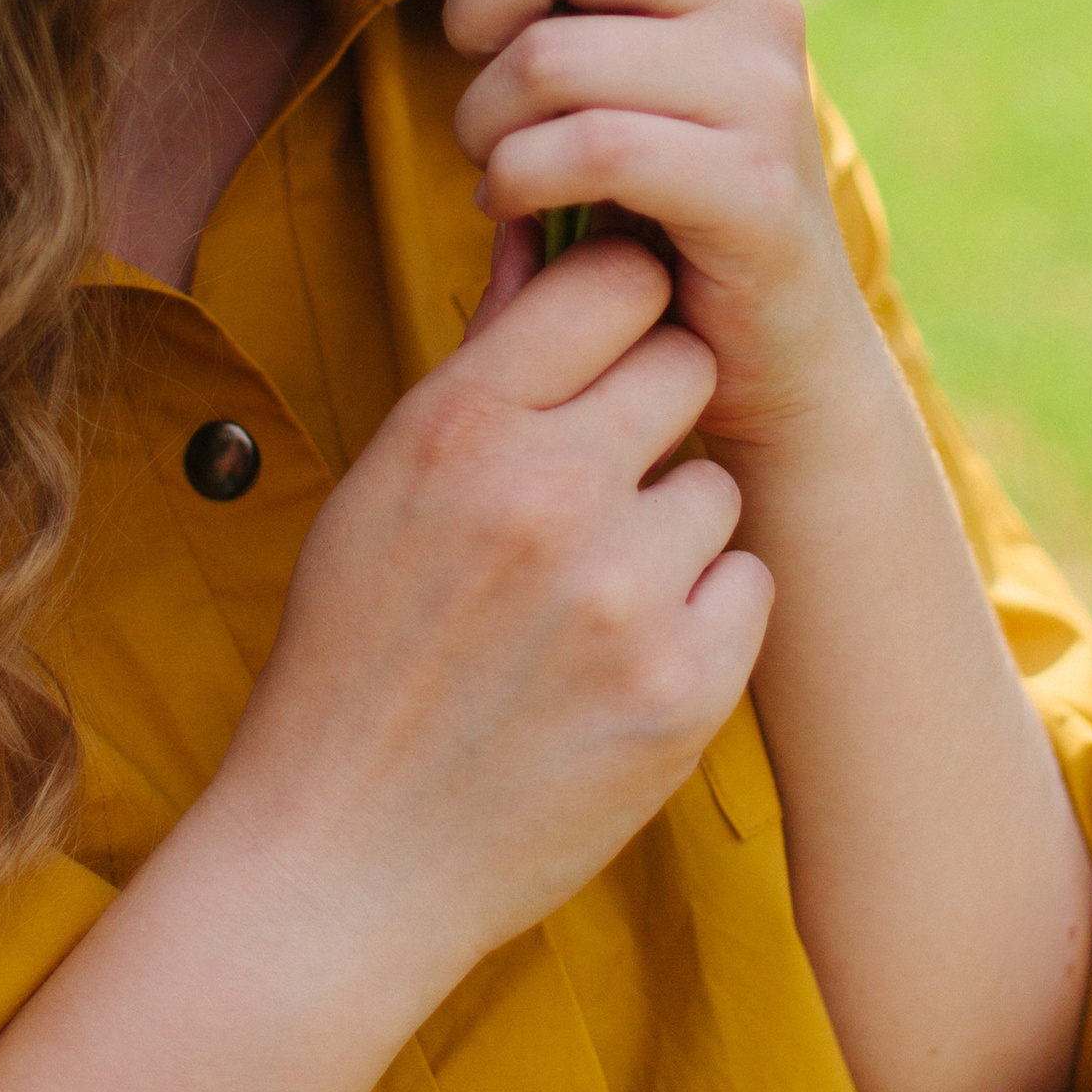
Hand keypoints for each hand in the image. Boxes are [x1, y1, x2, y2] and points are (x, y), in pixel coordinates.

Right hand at [213, 235, 771, 993]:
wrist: (345, 859)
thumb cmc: (354, 657)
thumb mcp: (382, 487)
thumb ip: (482, 363)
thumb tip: (543, 233)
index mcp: (458, 426)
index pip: (615, 277)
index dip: (623, 302)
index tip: (606, 344)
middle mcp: (545, 491)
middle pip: (687, 364)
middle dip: (653, 410)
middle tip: (596, 482)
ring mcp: (622, 593)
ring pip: (717, 487)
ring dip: (673, 529)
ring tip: (585, 598)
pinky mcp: (684, 686)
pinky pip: (746, 585)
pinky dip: (701, 618)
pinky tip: (617, 663)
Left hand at [405, 0, 871, 450]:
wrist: (768, 345)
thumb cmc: (658, 186)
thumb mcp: (617, 46)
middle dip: (473, 8)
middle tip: (471, 74)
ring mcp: (765, 88)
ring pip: (553, 53)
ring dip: (482, 118)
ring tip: (493, 158)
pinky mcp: (751, 186)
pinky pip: (585, 149)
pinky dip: (516, 180)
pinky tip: (513, 205)